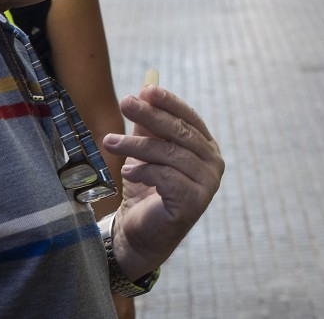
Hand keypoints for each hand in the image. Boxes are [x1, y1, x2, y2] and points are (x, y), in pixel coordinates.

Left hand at [102, 85, 223, 278]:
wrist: (140, 234)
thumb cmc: (145, 189)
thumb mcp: (145, 151)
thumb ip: (148, 124)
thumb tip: (144, 89)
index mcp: (206, 147)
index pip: (189, 118)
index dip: (169, 102)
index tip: (146, 89)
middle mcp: (213, 163)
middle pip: (180, 132)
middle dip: (150, 115)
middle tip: (124, 103)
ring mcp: (207, 183)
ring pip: (170, 154)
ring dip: (136, 145)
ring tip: (109, 142)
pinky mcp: (194, 202)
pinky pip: (167, 177)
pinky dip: (144, 171)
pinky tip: (127, 172)